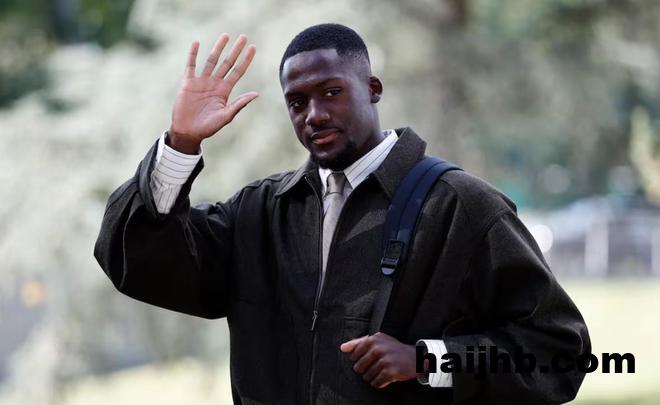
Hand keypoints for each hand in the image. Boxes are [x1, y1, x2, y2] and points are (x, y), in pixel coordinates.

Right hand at [169, 33, 258, 153]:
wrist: (188, 132)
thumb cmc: (208, 127)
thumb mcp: (226, 116)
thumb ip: (239, 104)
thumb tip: (256, 94)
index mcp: (225, 91)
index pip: (238, 71)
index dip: (245, 60)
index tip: (253, 48)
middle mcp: (215, 83)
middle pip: (227, 63)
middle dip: (235, 50)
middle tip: (244, 37)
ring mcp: (201, 81)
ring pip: (211, 60)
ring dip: (218, 48)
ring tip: (226, 36)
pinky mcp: (188, 83)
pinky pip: (191, 65)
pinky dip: (193, 54)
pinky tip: (196, 43)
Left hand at [339, 332, 416, 388]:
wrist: (415, 358)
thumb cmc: (393, 349)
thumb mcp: (378, 340)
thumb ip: (359, 342)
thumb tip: (342, 348)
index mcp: (372, 340)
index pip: (354, 355)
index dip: (359, 360)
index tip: (370, 359)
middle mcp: (377, 349)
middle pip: (358, 368)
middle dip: (365, 370)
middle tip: (377, 366)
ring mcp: (384, 360)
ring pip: (366, 377)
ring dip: (373, 377)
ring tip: (382, 371)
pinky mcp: (390, 372)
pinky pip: (376, 383)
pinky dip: (379, 383)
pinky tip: (386, 378)